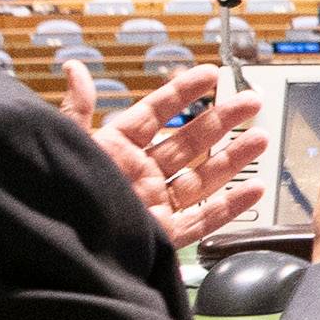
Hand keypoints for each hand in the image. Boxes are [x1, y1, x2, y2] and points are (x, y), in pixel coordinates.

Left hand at [64, 59, 271, 249]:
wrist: (63, 250)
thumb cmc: (60, 195)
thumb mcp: (68, 144)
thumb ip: (77, 108)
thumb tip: (75, 68)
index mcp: (115, 149)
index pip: (155, 114)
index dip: (183, 93)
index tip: (211, 75)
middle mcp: (139, 175)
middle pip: (189, 143)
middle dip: (222, 121)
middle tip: (251, 102)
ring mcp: (154, 205)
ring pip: (202, 179)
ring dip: (233, 158)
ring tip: (260, 139)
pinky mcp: (164, 236)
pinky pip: (203, 220)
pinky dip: (230, 206)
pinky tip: (253, 189)